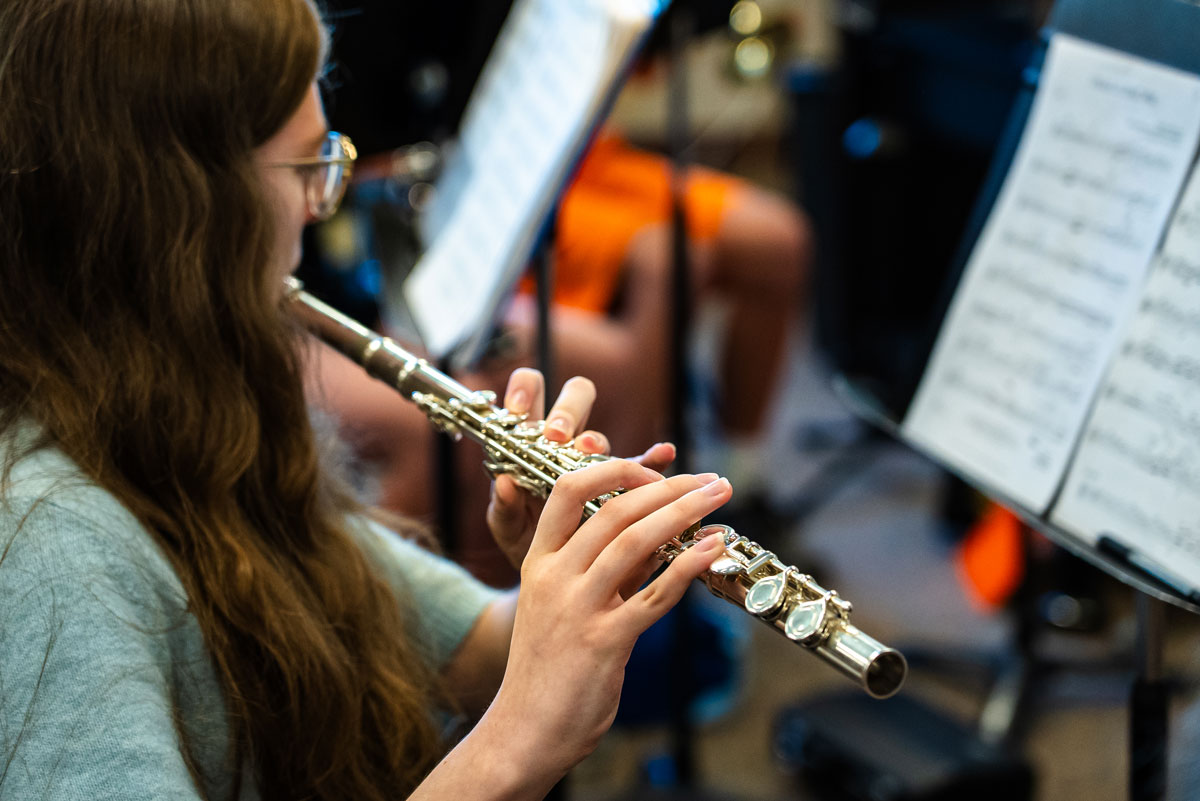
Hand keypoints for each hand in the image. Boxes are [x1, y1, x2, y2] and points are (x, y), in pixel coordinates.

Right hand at [480, 459, 732, 787]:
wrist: (524, 730)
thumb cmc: (548, 667)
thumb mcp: (563, 605)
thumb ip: (605, 569)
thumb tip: (658, 532)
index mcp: (538, 562)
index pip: (567, 490)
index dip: (614, 471)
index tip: (656, 471)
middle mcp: (554, 578)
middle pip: (614, 510)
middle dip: (670, 488)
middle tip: (711, 481)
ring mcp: (577, 609)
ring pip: (634, 542)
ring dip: (684, 514)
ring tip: (719, 500)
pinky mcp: (604, 643)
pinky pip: (653, 596)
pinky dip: (686, 566)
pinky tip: (712, 549)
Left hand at [485, 368, 674, 568]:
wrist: (553, 576)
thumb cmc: (522, 541)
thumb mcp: (508, 528)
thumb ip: (504, 509)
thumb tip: (504, 483)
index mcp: (530, 444)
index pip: (529, 397)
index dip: (526, 392)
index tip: (521, 410)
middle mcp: (565, 445)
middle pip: (573, 402)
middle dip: (566, 411)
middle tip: (558, 434)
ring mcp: (594, 464)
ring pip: (599, 438)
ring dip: (596, 441)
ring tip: (591, 450)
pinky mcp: (621, 486)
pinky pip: (641, 466)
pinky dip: (653, 458)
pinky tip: (665, 453)